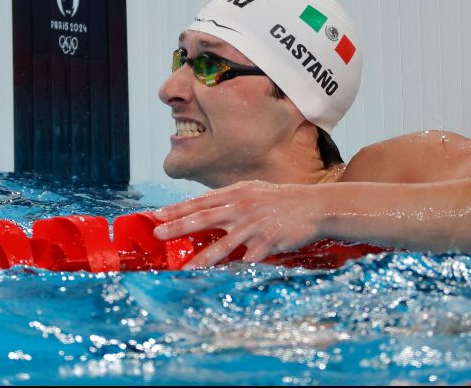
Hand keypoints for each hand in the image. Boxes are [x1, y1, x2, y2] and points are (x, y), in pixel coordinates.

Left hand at [151, 180, 326, 268]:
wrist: (314, 206)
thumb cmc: (282, 200)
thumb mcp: (254, 191)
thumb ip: (231, 199)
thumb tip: (205, 207)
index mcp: (237, 194)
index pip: (202, 201)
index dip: (178, 209)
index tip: (157, 216)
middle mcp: (243, 207)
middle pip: (206, 218)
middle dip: (180, 226)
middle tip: (158, 233)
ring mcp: (256, 224)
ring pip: (224, 244)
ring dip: (203, 258)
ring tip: (186, 269)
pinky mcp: (269, 241)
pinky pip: (249, 259)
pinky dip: (236, 269)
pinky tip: (223, 279)